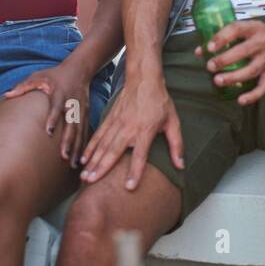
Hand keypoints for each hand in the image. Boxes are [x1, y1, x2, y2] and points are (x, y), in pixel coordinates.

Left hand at [4, 63, 91, 165]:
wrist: (78, 70)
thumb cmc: (53, 75)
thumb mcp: (38, 76)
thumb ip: (23, 86)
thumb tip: (6, 95)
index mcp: (59, 93)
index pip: (57, 107)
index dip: (53, 118)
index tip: (49, 132)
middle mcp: (72, 103)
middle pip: (71, 123)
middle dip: (68, 140)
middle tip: (63, 156)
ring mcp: (80, 110)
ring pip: (80, 131)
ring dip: (77, 147)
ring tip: (73, 164)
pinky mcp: (85, 114)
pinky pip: (85, 132)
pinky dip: (84, 145)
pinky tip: (81, 158)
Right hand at [79, 74, 181, 190]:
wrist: (144, 78)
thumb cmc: (160, 101)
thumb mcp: (173, 122)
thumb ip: (176, 145)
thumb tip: (181, 165)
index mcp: (145, 130)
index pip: (140, 155)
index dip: (135, 172)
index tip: (129, 187)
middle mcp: (128, 128)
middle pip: (113, 152)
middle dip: (101, 168)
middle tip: (91, 183)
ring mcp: (117, 123)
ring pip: (102, 145)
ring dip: (93, 161)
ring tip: (85, 176)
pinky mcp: (110, 119)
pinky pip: (98, 136)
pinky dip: (90, 148)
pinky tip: (83, 159)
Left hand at [197, 18, 264, 104]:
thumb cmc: (259, 32)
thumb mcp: (244, 27)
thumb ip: (222, 37)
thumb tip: (200, 52)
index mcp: (253, 28)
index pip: (236, 29)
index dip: (222, 38)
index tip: (209, 47)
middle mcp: (262, 42)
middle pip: (244, 51)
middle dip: (225, 60)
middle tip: (210, 66)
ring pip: (252, 70)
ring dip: (234, 77)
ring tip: (218, 81)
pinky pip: (264, 86)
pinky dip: (253, 95)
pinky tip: (240, 100)